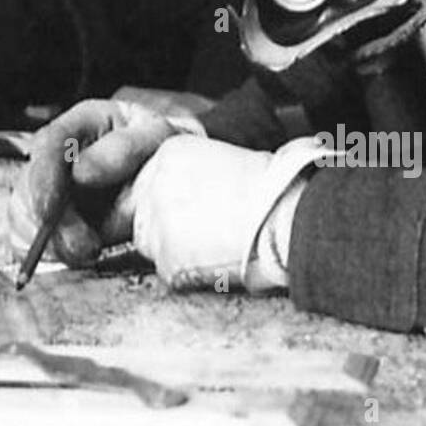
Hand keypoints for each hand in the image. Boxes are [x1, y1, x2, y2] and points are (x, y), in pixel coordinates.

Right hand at [8, 98, 180, 266]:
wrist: (172, 177)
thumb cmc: (162, 150)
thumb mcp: (157, 136)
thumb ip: (124, 148)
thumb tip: (81, 172)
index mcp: (81, 123)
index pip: (49, 144)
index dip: (43, 178)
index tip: (50, 209)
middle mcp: (58, 154)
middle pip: (30, 185)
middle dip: (51, 223)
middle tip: (85, 246)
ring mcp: (51, 187)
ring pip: (25, 215)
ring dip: (51, 241)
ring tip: (90, 251)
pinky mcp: (52, 218)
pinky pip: (32, 239)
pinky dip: (50, 251)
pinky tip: (76, 253)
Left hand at [132, 135, 322, 291]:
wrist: (285, 215)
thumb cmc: (270, 188)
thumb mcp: (222, 161)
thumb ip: (191, 176)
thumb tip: (182, 199)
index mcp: (168, 154)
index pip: (146, 182)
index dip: (165, 201)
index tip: (188, 210)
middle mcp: (154, 184)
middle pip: (139, 212)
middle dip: (163, 225)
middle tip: (202, 231)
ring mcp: (156, 223)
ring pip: (150, 243)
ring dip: (174, 248)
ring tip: (214, 244)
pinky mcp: (166, 258)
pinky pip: (168, 270)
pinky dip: (188, 271)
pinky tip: (218, 259)